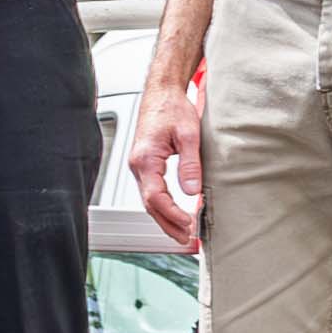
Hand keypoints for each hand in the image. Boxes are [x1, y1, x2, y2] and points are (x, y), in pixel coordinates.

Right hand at [126, 76, 205, 251]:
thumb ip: (190, 165)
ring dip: (165, 218)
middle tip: (186, 240)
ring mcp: (139, 166)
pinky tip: (175, 214)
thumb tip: (193, 192)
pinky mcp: (145, 165)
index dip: (172, 214)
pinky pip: (151, 192)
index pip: (156, 197)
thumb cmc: (171, 108)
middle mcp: (138, 165)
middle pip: (149, 205)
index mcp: (145, 159)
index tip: (189, 224)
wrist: (161, 93)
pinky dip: (163, 206)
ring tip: (183, 233)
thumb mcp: (189, 135)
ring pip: (149, 201)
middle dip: (168, 224)